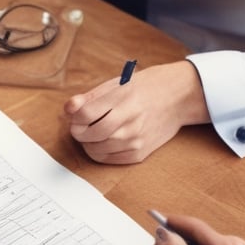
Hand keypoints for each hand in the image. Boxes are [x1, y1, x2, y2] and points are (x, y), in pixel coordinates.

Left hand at [63, 61, 209, 163]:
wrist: (175, 98)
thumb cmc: (142, 89)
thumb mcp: (115, 85)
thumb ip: (89, 98)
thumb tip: (68, 109)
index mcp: (122, 98)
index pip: (84, 114)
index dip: (73, 116)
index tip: (74, 115)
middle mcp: (130, 120)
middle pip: (89, 134)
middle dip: (78, 131)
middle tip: (79, 126)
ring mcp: (136, 139)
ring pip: (96, 150)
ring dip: (87, 143)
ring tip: (91, 133)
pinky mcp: (140, 153)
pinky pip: (109, 159)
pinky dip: (100, 152)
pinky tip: (103, 142)